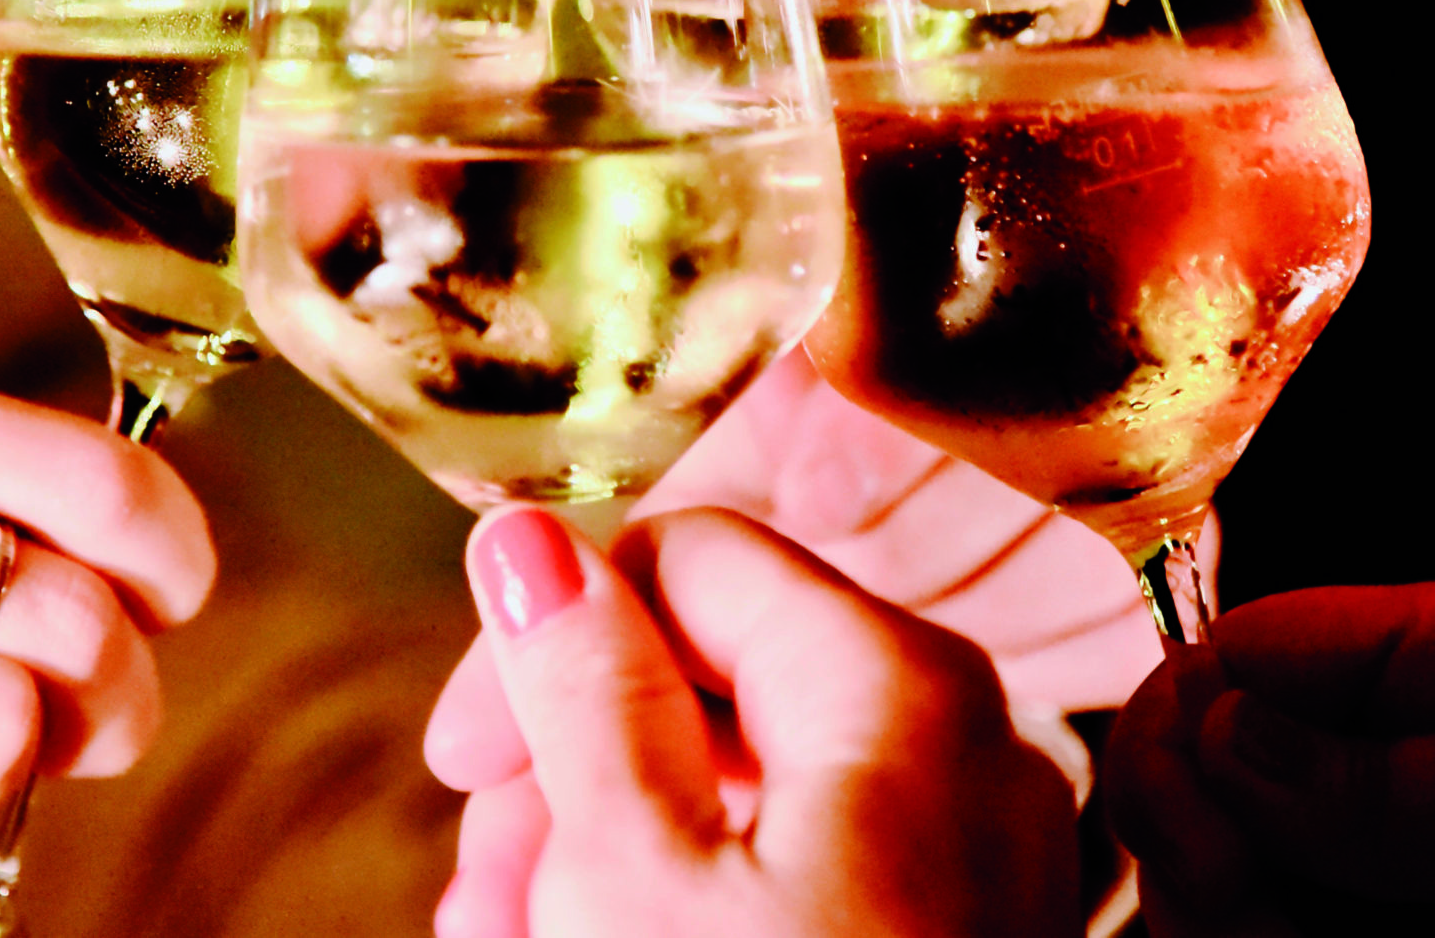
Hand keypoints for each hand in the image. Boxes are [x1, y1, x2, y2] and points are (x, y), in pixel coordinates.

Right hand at [432, 505, 1078, 937]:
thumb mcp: (631, 875)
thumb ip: (580, 687)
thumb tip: (527, 534)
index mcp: (900, 687)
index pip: (691, 557)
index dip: (548, 635)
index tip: (459, 757)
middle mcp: (968, 746)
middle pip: (720, 673)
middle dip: (571, 768)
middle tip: (483, 889)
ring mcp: (976, 854)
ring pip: (752, 785)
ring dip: (610, 849)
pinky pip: (808, 872)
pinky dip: (696, 907)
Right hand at [1104, 576, 1434, 936]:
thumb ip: (1415, 778)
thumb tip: (1227, 736)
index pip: (1250, 652)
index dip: (1189, 727)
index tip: (1201, 837)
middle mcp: (1413, 761)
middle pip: (1217, 773)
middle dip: (1198, 840)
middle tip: (1249, 920)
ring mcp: (1416, 872)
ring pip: (1235, 878)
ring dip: (1227, 917)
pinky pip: (1296, 936)